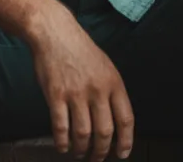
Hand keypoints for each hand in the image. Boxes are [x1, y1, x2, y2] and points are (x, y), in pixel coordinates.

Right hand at [27, 3, 133, 160]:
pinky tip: (63, 146)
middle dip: (101, 152)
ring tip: (79, 154)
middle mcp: (98, 90)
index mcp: (114, 83)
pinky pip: (61, 127)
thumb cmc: (81, 50)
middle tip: (97, 159)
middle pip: (105, 131)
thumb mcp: (105, 66)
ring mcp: (76, 93)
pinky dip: (62, 142)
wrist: (56, 33)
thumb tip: (115, 119)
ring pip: (83, 133)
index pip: (126, 119)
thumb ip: (111, 91)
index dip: (125, 141)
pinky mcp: (56, 95)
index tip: (122, 154)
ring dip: (82, 150)